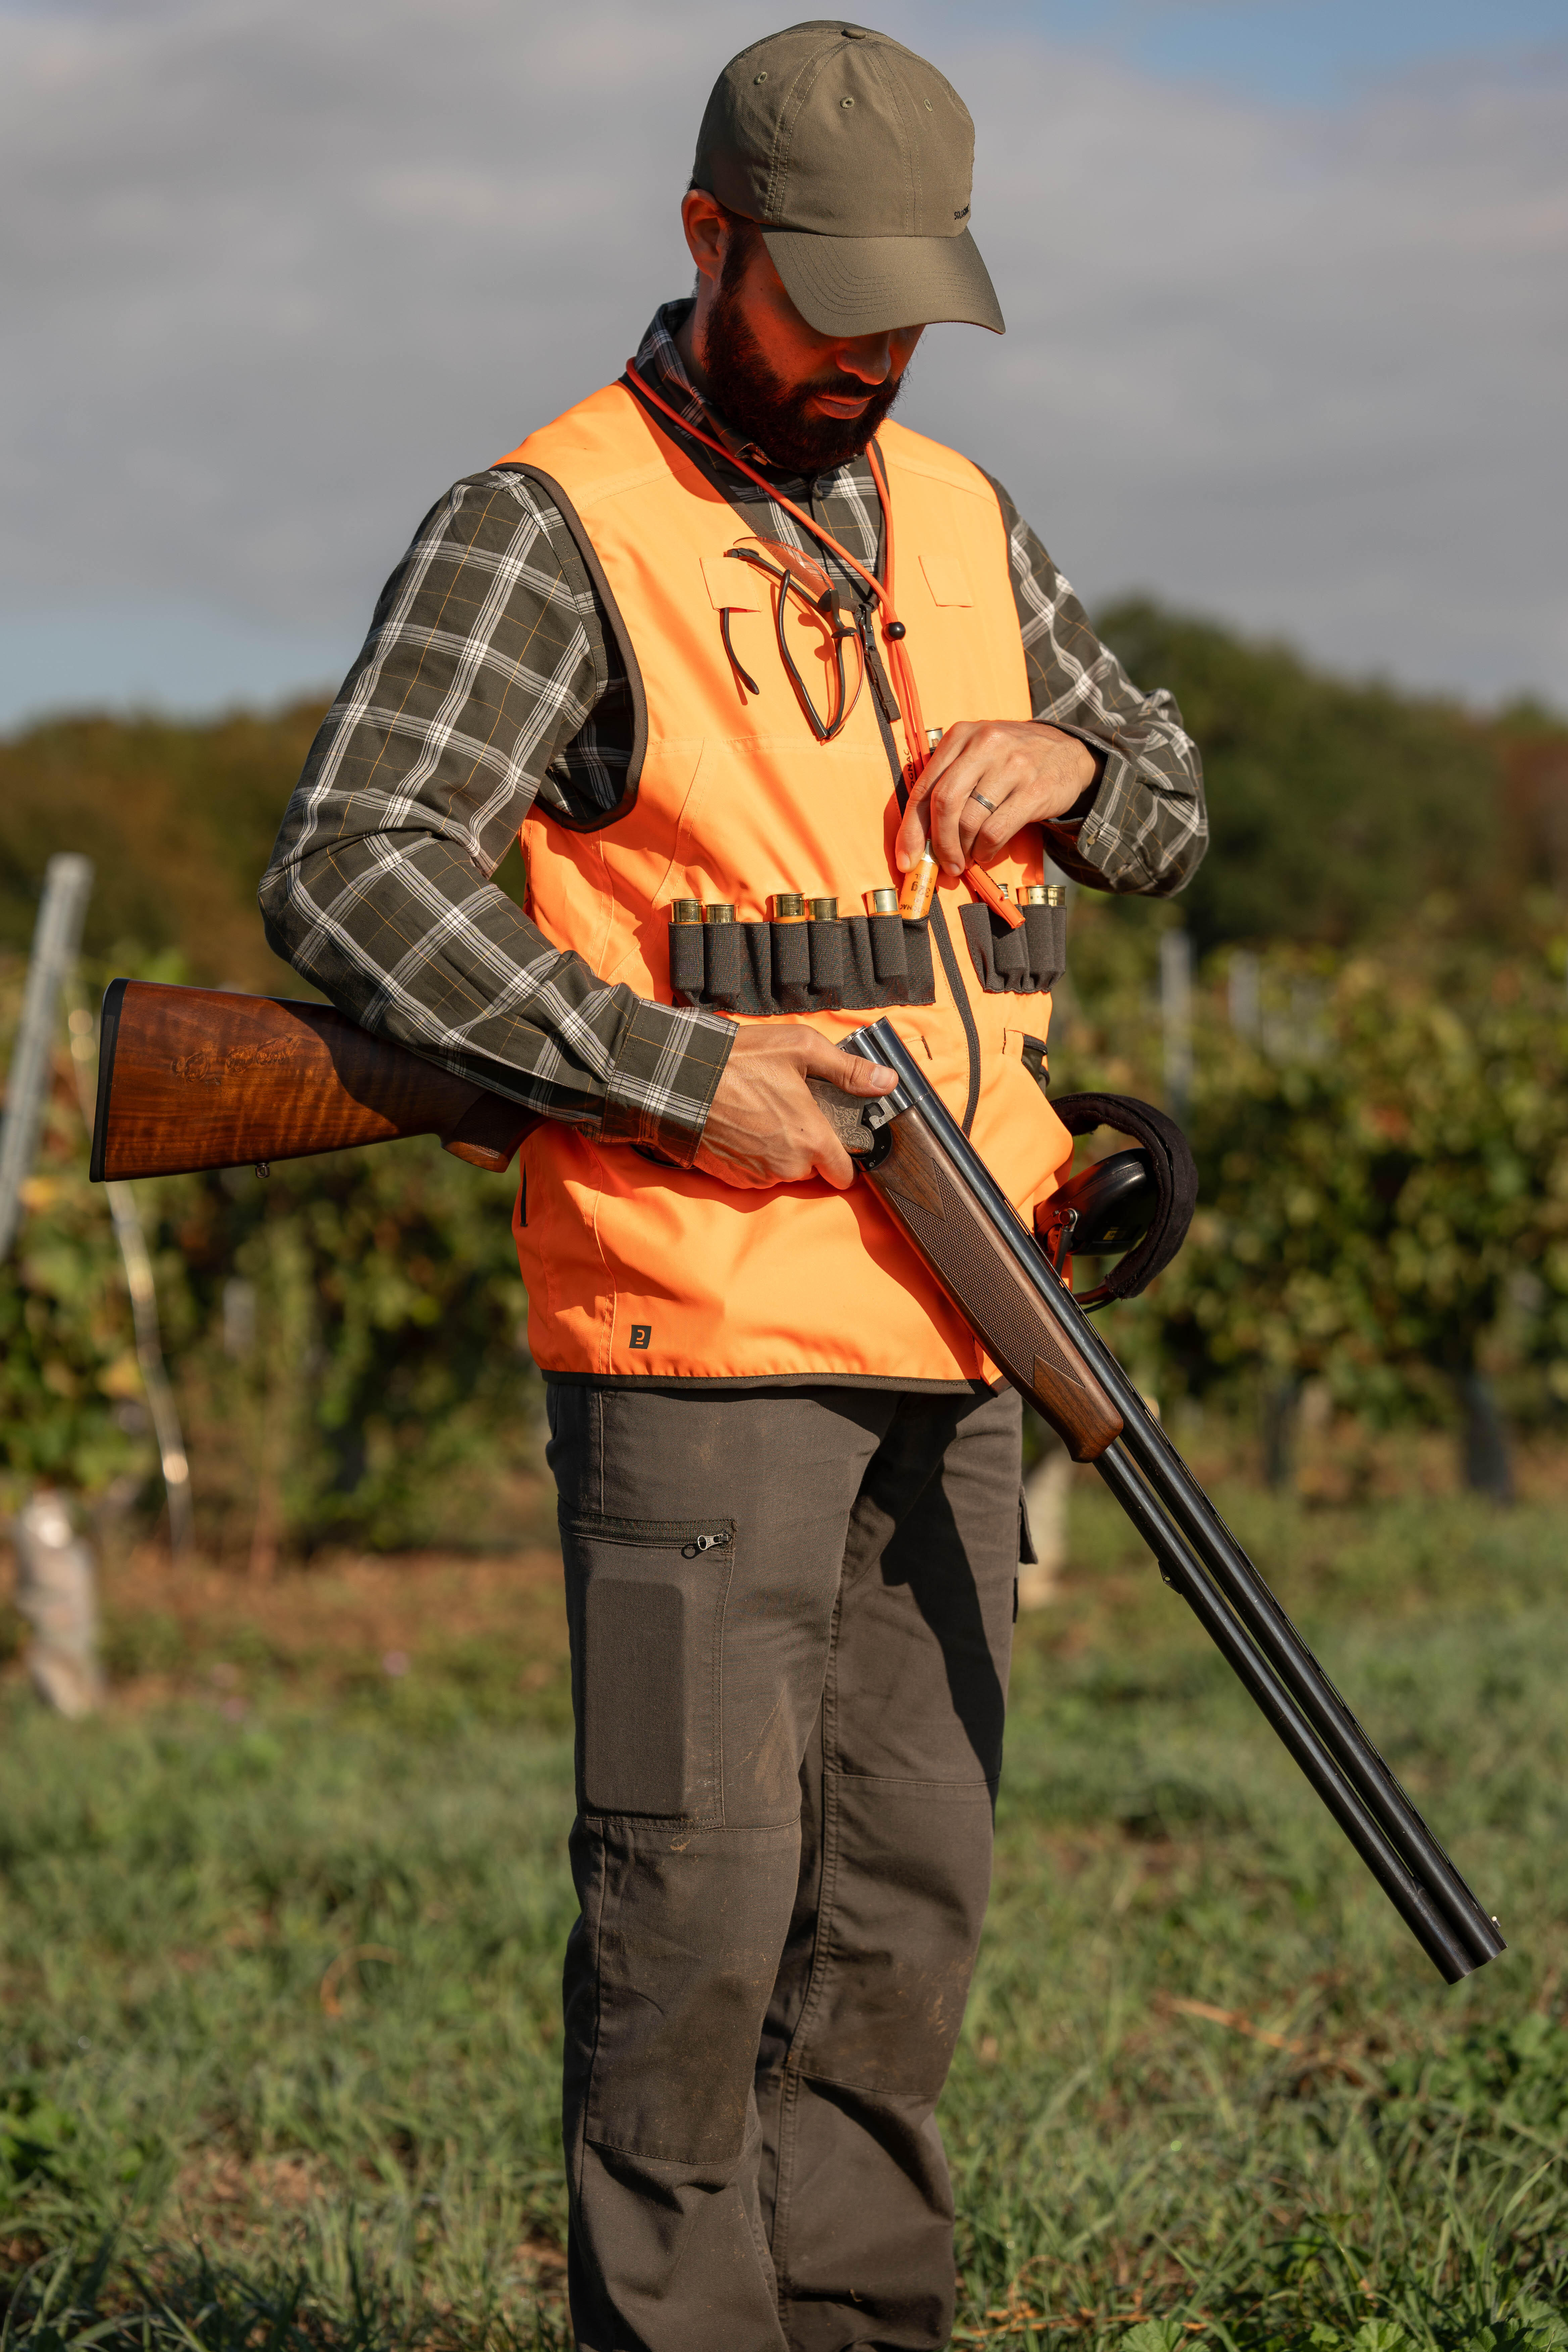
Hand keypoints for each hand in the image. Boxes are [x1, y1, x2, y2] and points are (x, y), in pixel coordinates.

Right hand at [693, 1026, 895, 1191]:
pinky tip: (744, 1126)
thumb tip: (888, 1081)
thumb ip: (848, 1070)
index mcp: (811, 1139)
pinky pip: (757, 1172)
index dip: (844, 1156)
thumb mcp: (801, 1049)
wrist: (680, 1079)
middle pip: (813, 1169)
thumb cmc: (739, 1061)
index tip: (836, 1137)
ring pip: (784, 1170)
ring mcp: (758, 1174)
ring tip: (763, 1113)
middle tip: (791, 1110)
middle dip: (808, 1145)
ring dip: (781, 1150)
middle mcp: (787, 1166)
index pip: (845, 1174)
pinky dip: (755, 1154)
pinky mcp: (733, 1177)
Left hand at [894, 721, 1096, 877]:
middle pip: (944, 803)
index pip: (924, 787)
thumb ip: (948, 782)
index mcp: (961, 735)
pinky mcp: (1034, 790)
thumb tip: (918, 837)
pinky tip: (985, 852)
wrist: (1069, 752)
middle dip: (938, 842)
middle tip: (944, 863)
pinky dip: (985, 850)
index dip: (910, 829)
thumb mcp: (977, 754)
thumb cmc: (1012, 760)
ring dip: (963, 849)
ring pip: (969, 820)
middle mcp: (985, 745)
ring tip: (967, 856)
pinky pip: (996, 830)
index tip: (906, 859)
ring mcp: (1012, 766)